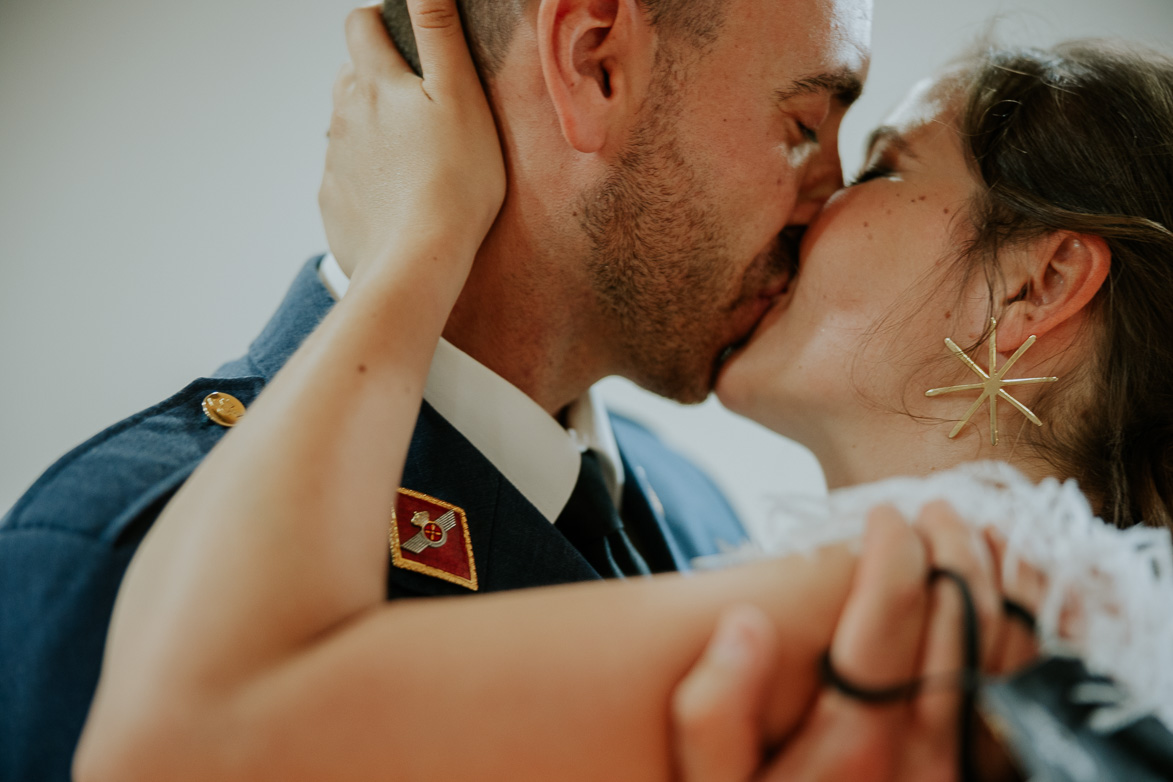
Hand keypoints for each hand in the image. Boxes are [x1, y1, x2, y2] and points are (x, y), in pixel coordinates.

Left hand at [319, 1, 505, 286]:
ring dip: (372, 128)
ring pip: (347, 126)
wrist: (415, 262)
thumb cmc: (453, 183)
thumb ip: (439, 31)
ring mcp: (335, 160)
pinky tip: (397, 196)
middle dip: (376, 77)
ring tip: (413, 155)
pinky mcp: (335, 202)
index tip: (402, 34)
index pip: (361, 24)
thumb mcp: (460, 96)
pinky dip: (367, 176)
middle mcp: (345, 115)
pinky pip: (347, 176)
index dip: (380, 19)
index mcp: (376, 83)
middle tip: (419, 104)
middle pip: (351, 76)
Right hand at [671, 503, 1038, 781]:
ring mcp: (965, 768)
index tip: (879, 515)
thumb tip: (744, 624)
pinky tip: (1014, 600)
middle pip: (961, 617)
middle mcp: (925, 750)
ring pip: (1010, 649)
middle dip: (951, 546)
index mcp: (855, 741)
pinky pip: (1027, 693)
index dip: (891, 546)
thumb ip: (715, 714)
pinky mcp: (979, 778)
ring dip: (1002, 579)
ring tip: (982, 535)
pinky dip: (1032, 632)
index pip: (891, 609)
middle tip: (933, 509)